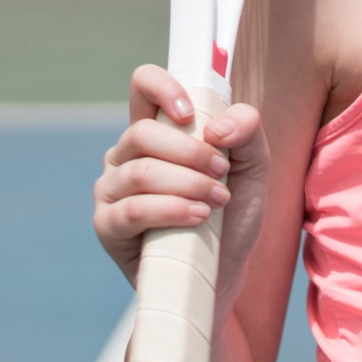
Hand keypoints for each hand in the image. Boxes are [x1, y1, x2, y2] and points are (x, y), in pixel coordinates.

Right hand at [94, 65, 270, 311]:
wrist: (224, 273)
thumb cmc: (233, 215)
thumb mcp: (254, 168)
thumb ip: (247, 131)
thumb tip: (216, 127)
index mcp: (157, 133)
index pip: (142, 87)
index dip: (162, 87)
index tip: (190, 112)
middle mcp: (126, 157)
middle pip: (142, 133)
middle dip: (190, 151)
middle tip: (223, 172)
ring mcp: (111, 191)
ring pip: (140, 171)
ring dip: (187, 183)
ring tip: (218, 200)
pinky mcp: (107, 227)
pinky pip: (132, 210)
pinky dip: (172, 210)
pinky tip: (199, 217)